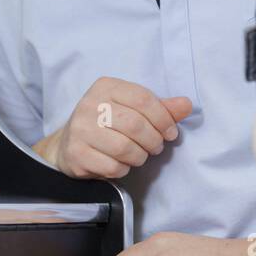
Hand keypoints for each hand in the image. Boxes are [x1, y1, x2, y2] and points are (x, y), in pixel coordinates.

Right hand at [34, 77, 191, 179]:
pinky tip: (120, 164)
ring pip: (124, 148)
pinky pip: (112, 166)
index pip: (143, 99)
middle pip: (135, 125)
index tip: (170, 132)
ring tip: (139, 155)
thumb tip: (187, 105)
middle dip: (153, 140)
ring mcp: (80, 130)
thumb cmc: (106, 123)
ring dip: (140, 156)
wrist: (68, 144)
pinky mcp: (76, 153)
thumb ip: (160, 107)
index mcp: (106, 86)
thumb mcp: (131, 108)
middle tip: (156, 147)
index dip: (164, 118)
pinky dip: (123, 169)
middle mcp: (90, 104)